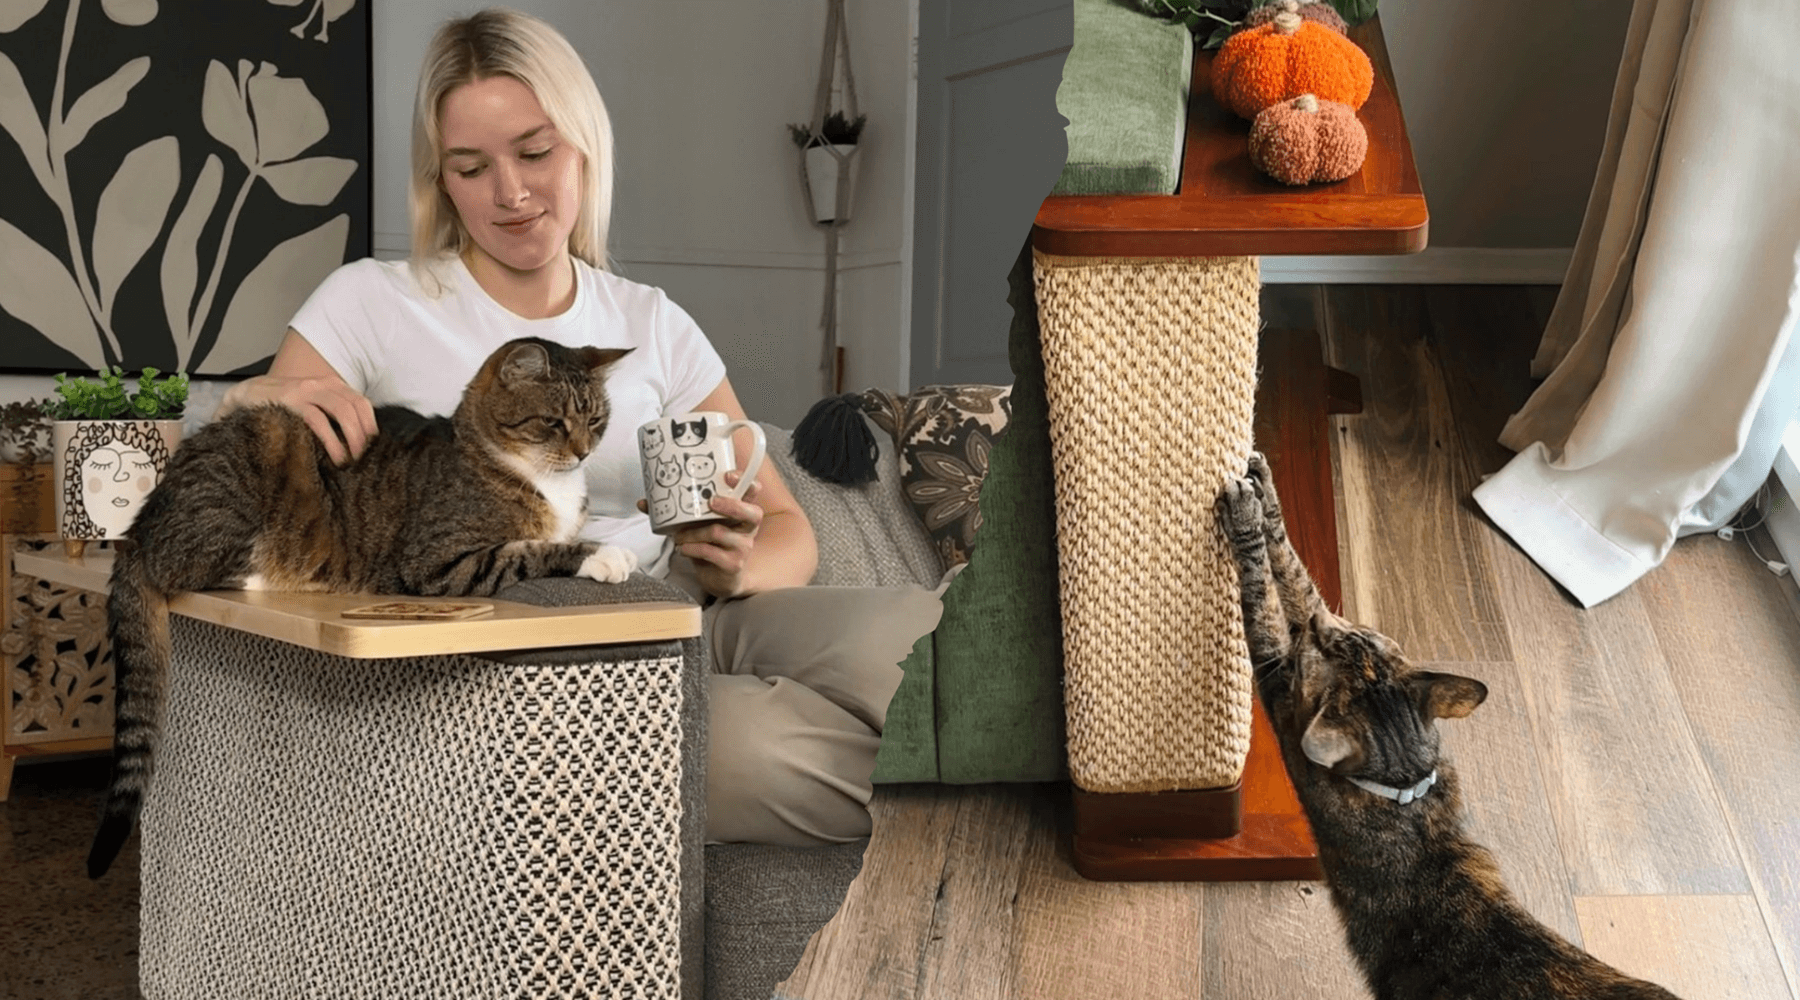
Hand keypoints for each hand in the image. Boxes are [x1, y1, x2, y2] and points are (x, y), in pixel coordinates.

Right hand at [222, 374, 377, 465]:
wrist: (244, 394)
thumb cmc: (283, 405)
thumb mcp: (313, 404)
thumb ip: (332, 415)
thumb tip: (356, 441)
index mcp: (332, 385)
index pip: (362, 403)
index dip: (371, 425)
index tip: (373, 448)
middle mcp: (323, 384)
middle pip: (356, 407)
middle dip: (364, 435)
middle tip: (363, 459)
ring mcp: (306, 391)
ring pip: (342, 411)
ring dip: (352, 438)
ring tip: (351, 461)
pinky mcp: (291, 401)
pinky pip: (319, 420)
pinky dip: (332, 440)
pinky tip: (336, 456)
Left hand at [637, 472, 764, 597]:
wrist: (717, 577)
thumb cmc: (709, 544)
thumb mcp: (696, 523)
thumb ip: (675, 511)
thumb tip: (644, 502)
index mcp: (741, 511)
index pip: (752, 491)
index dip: (744, 482)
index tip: (728, 476)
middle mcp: (747, 528)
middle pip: (752, 513)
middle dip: (730, 505)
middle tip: (711, 502)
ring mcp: (743, 547)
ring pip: (719, 532)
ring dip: (693, 532)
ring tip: (679, 536)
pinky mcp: (733, 564)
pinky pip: (711, 552)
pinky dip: (692, 549)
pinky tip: (683, 549)